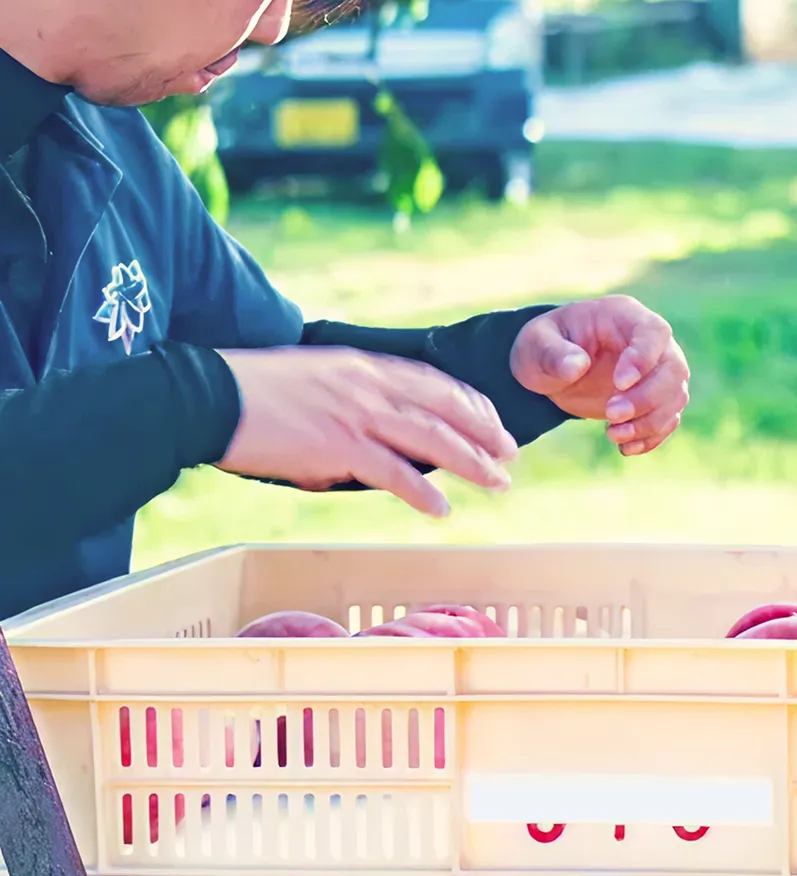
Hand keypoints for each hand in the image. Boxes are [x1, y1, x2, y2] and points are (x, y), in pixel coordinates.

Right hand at [216, 349, 518, 516]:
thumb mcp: (317, 376)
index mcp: (366, 366)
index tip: (494, 423)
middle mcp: (370, 386)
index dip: (472, 405)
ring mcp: (356, 415)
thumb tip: (371, 440)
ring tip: (496, 483)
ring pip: (432, 440)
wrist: (209, 396)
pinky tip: (440, 508)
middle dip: (486, 435)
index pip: (437, 383)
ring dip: (471, 464)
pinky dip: (421, 492)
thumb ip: (354, 399)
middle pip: (446, 410)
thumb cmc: (254, 392)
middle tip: (509, 459)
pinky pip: (393, 472)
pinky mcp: (336, 447)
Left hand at [512, 296, 690, 455]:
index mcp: (625, 316)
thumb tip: (577, 367)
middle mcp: (651, 342)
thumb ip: (552, 354)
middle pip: (673, 368)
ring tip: (613, 435)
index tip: (620, 384)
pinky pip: (669, 417)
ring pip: (676, 395)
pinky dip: (652, 436)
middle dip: (647, 397)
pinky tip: (625, 448)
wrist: (551, 368)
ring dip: (650, 421)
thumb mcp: (536, 344)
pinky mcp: (655, 398)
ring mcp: (657, 370)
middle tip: (611, 415)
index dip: (644, 358)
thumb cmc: (544, 346)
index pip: (653, 332)